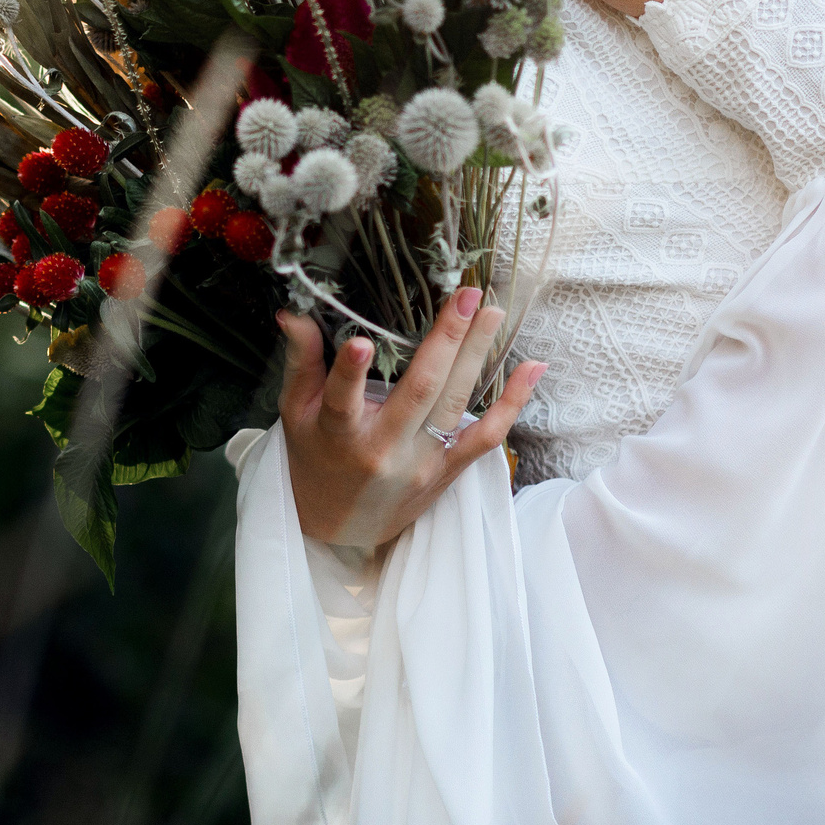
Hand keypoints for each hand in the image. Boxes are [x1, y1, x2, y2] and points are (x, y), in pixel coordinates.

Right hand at [275, 287, 546, 549]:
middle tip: (466, 296)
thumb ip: (301, 361)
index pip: (341, 400)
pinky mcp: (447, 471)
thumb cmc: (315, 458)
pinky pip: (486, 438)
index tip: (359, 342)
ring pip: (454, 405)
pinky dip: (513, 404)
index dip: (349, 372)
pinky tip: (532, 368)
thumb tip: (292, 313)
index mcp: (339, 433)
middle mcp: (383, 449)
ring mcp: (421, 462)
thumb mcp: (296, 413)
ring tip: (492, 312)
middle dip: (445, 341)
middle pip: (419, 392)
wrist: (342, 528)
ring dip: (477, 355)